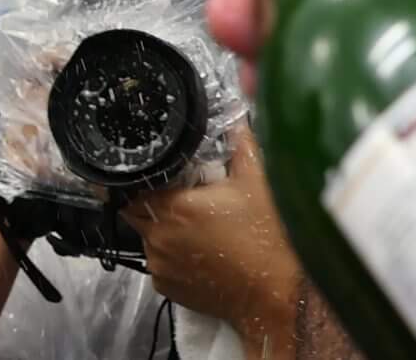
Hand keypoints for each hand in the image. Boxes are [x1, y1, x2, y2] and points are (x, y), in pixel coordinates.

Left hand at [120, 132, 304, 340]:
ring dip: (163, 231)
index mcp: (172, 208)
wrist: (280, 297)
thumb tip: (236, 118)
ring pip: (149, 239)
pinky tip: (200, 252)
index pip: (135, 188)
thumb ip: (240, 143)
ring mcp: (161, 267)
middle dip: (154, 204)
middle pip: (137, 213)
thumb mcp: (257, 181)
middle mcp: (158, 239)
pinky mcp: (169, 290)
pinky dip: (172, 257)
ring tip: (197, 228)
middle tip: (184, 199)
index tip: (167, 177)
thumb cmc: (268, 238)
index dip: (147, 180)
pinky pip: (160, 265)